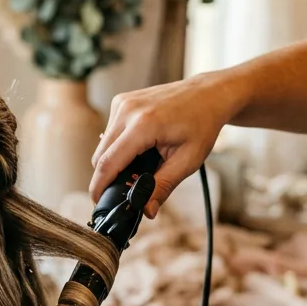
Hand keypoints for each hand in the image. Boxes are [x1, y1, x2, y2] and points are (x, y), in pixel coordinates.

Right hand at [90, 72, 234, 213]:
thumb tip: (147, 211)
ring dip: (114, 160)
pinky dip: (118, 146)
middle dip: (108, 176)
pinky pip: (110, 132)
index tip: (98, 203)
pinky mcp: (121, 101)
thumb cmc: (202, 125)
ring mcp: (122, 102)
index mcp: (143, 124)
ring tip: (141, 165)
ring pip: (103, 145)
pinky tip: (140, 148)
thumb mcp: (188, 160)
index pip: (108, 162)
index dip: (99, 186)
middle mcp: (127, 110)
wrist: (208, 94)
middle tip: (127, 189)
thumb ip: (164, 186)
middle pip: (100, 155)